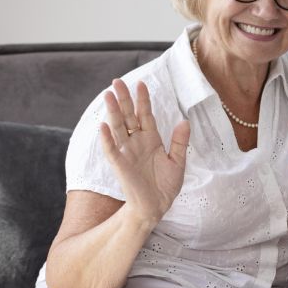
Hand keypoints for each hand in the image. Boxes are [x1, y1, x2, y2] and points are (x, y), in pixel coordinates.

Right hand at [99, 79, 189, 224]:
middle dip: (124, 99)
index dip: (143, 100)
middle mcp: (137, 143)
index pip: (145, 115)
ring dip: (112, 112)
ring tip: (108, 95)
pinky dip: (107, 138)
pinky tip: (103, 125)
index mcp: (151, 140)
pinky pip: (112, 150)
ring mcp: (127, 153)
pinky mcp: (120, 165)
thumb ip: (179, 142)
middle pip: (128, 116)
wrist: (157, 206)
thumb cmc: (165, 185)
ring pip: (118, 128)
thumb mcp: (177, 161)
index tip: (141, 84)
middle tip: (117, 81)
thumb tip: (184, 121)